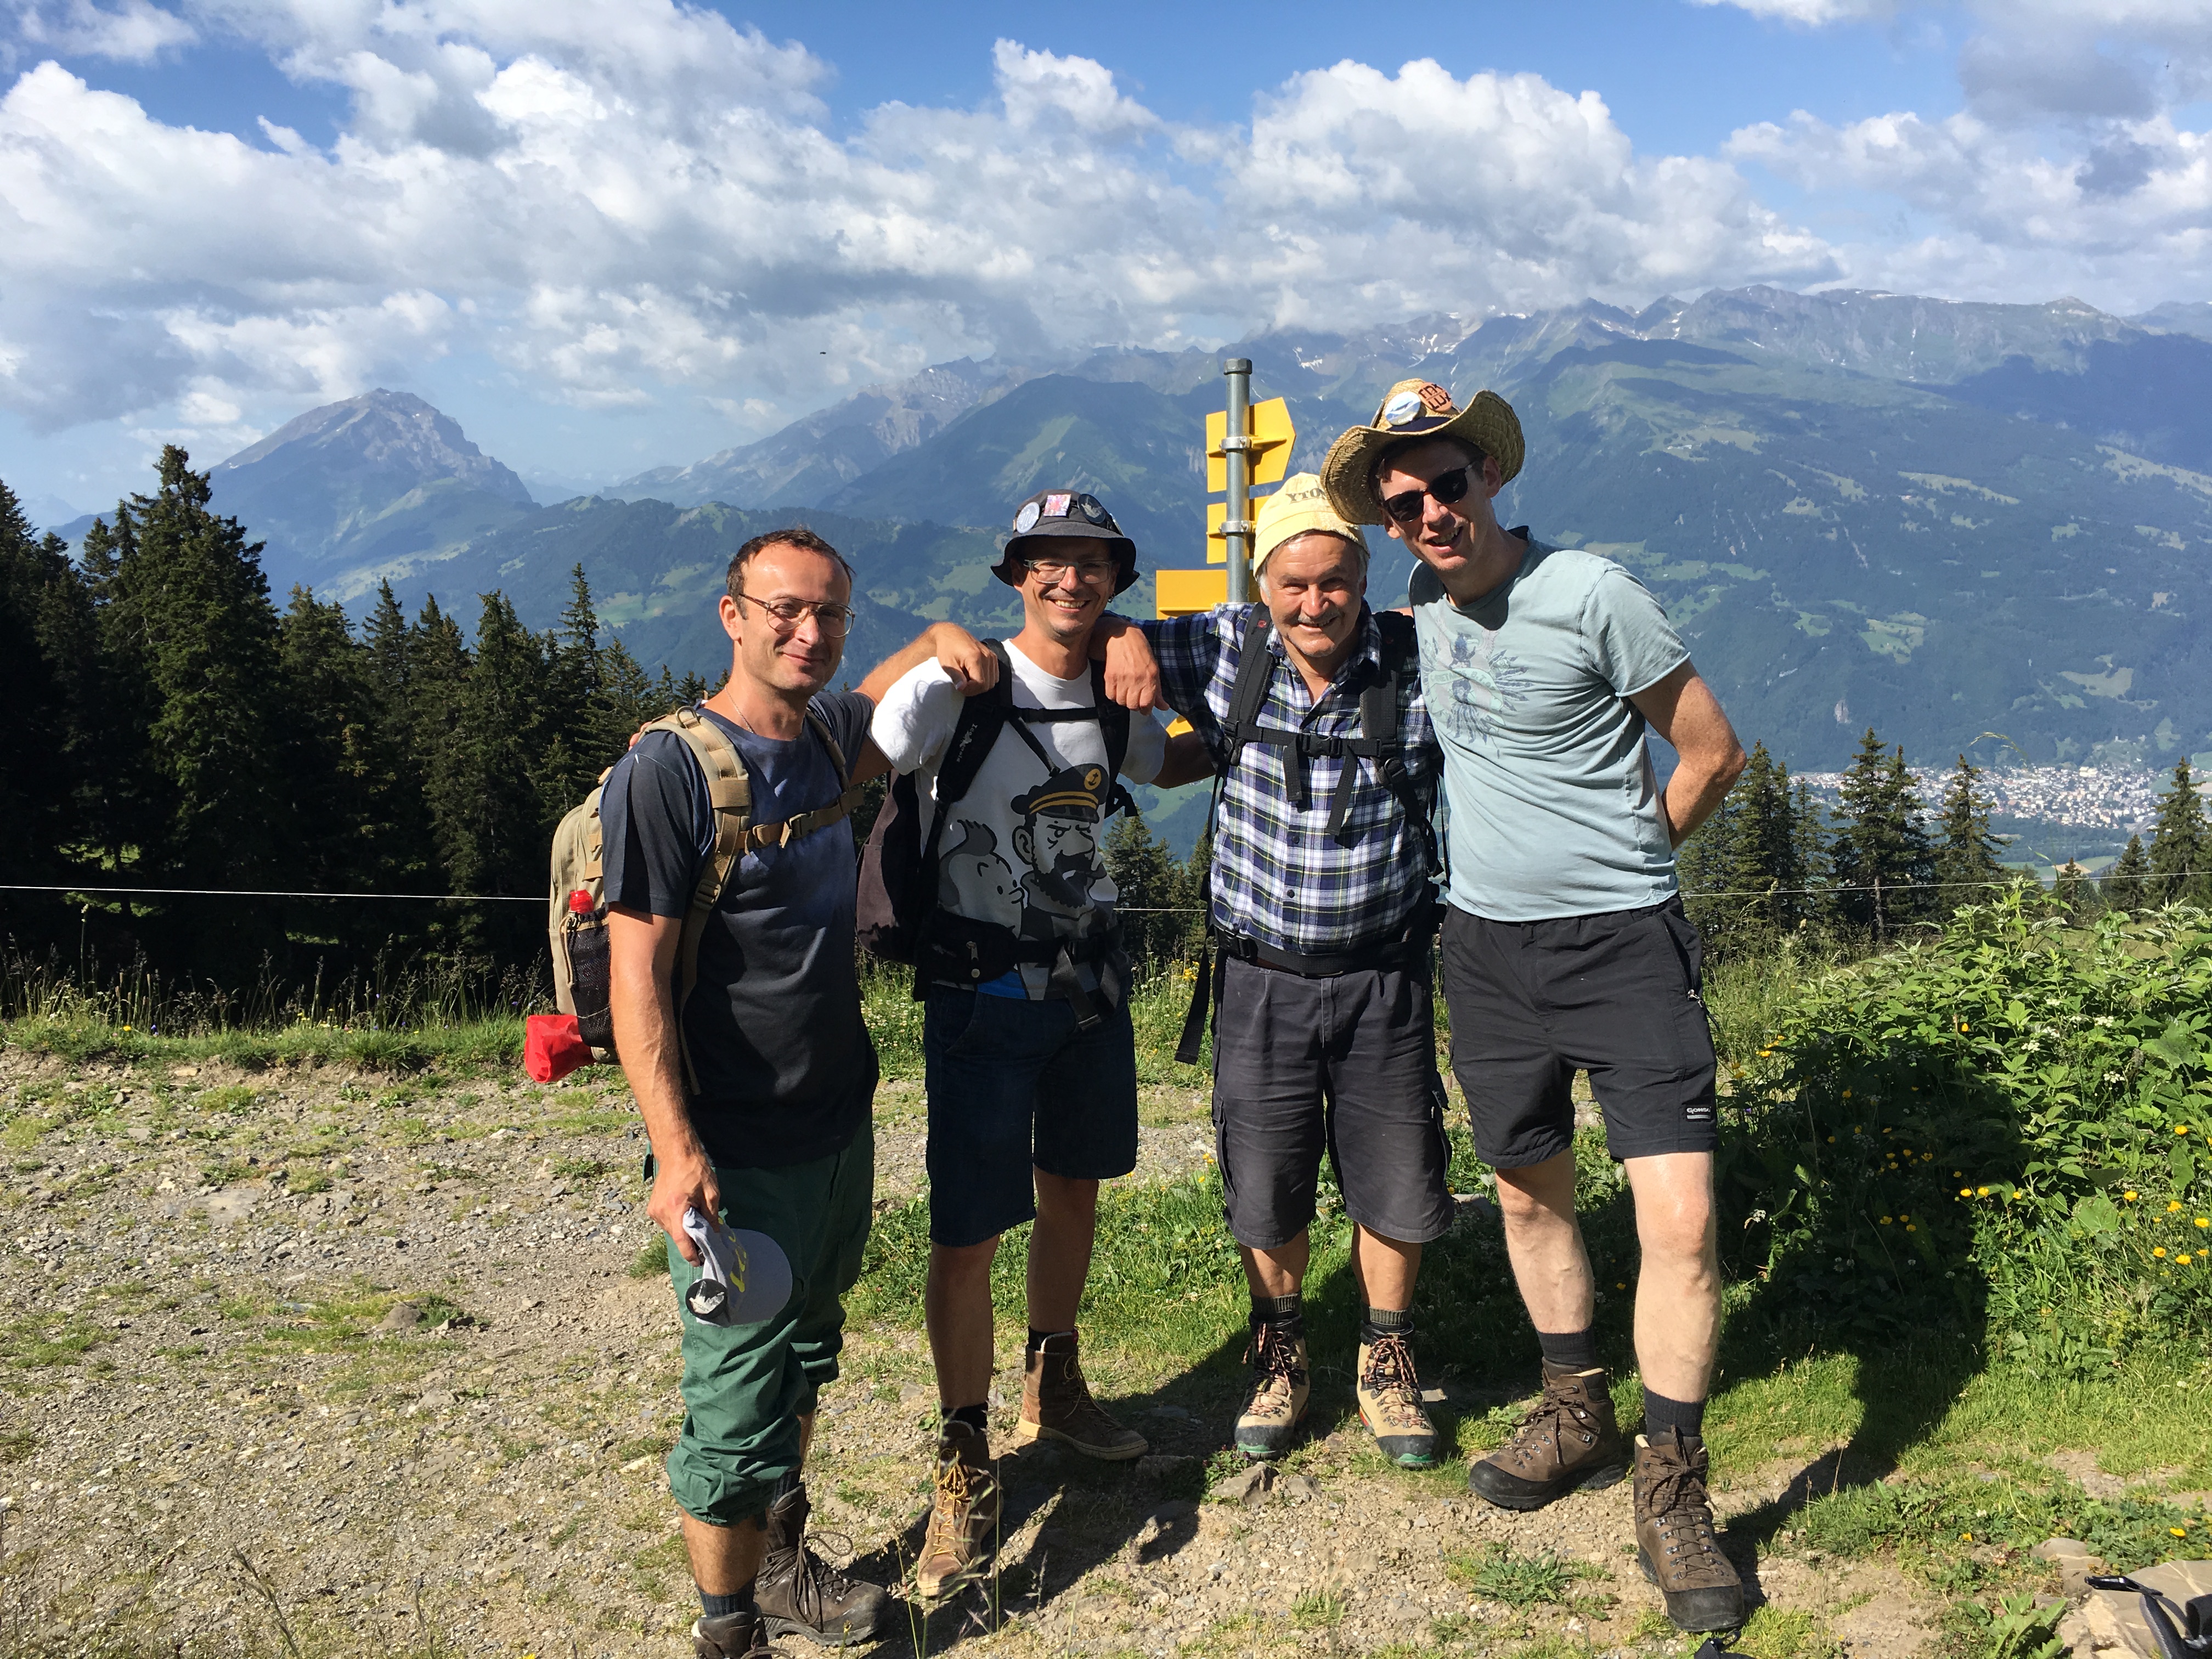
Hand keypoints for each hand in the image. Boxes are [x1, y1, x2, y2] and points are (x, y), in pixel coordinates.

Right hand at [647, 1140, 721, 1264]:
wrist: (676, 1152)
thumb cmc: (696, 1170)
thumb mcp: (711, 1194)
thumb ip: (711, 1217)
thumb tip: (715, 1237)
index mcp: (675, 1209)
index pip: (682, 1241)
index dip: (692, 1255)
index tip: (701, 1262)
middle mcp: (660, 1213)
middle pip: (676, 1238)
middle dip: (691, 1242)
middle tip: (706, 1241)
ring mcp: (653, 1211)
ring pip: (671, 1231)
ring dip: (683, 1231)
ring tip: (697, 1223)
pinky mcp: (652, 1208)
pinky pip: (666, 1223)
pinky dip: (677, 1223)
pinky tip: (686, 1215)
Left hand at [928, 623, 995, 692]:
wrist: (950, 634)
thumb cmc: (946, 648)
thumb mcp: (947, 664)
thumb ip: (956, 677)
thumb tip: (962, 689)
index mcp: (975, 657)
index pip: (980, 683)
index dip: (970, 690)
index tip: (960, 687)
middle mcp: (987, 656)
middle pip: (988, 684)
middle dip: (975, 689)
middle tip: (962, 684)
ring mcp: (991, 656)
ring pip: (992, 682)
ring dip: (980, 685)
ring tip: (968, 679)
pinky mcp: (993, 657)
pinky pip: (994, 675)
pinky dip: (985, 679)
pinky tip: (974, 675)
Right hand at [1095, 616, 1165, 711]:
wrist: (1123, 638)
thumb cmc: (1141, 653)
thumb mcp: (1154, 670)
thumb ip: (1158, 691)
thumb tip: (1164, 707)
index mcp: (1150, 677)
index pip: (1147, 704)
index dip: (1146, 709)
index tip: (1145, 708)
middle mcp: (1136, 679)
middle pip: (1133, 705)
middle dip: (1135, 706)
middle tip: (1135, 699)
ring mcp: (1122, 678)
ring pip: (1121, 702)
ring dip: (1124, 700)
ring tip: (1126, 692)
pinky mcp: (1109, 676)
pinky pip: (1110, 695)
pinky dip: (1114, 695)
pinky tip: (1118, 689)